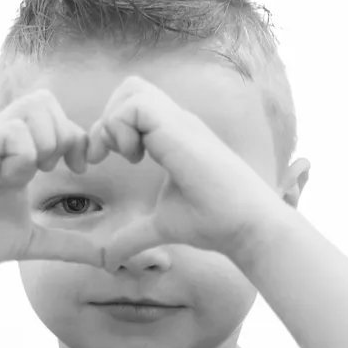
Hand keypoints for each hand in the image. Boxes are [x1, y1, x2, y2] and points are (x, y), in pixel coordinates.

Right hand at [0, 90, 108, 285]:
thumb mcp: (34, 243)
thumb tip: (109, 258)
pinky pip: (10, 132)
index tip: (81, 170)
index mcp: (19, 154)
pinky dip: (23, 153)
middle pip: (46, 101)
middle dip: (64, 134)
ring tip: (33, 173)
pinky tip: (14, 179)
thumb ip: (72, 245)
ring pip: (33, 106)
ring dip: (46, 140)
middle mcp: (3, 143)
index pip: (58, 118)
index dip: (79, 140)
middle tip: (56, 170)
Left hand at [84, 75, 289, 268]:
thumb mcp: (160, 226)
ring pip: (132, 89)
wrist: (246, 227)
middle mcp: (176, 123)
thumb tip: (106, 260)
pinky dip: (123, 128)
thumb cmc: (213, 223)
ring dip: (115, 121)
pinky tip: (136, 158)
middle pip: (131, 87)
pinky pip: (136, 105)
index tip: (101, 163)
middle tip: (105, 155)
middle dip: (107, 116)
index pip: (132, 108)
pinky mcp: (181, 130)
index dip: (107, 131)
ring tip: (125, 157)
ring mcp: (180, 123)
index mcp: (173, 137)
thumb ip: (131, 237)